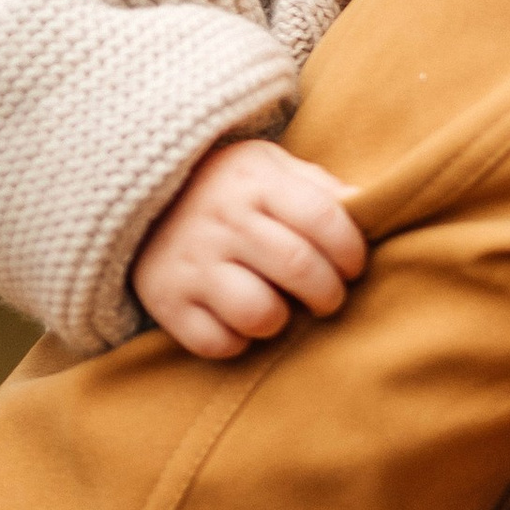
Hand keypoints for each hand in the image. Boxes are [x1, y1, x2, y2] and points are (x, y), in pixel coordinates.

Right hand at [130, 137, 368, 358]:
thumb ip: (318, 186)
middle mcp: (222, 219)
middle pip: (298, 267)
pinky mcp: (165, 301)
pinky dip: (236, 341)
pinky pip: (217, 343)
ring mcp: (191, 262)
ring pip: (259, 313)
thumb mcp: (268, 167)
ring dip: (281, 320)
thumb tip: (369, 206)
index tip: (354, 266)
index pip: (323, 217)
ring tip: (279, 308)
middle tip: (328, 297)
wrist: (140, 199)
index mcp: (255, 179)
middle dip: (328, 293)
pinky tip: (239, 321)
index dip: (351, 250)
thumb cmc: (226, 187)